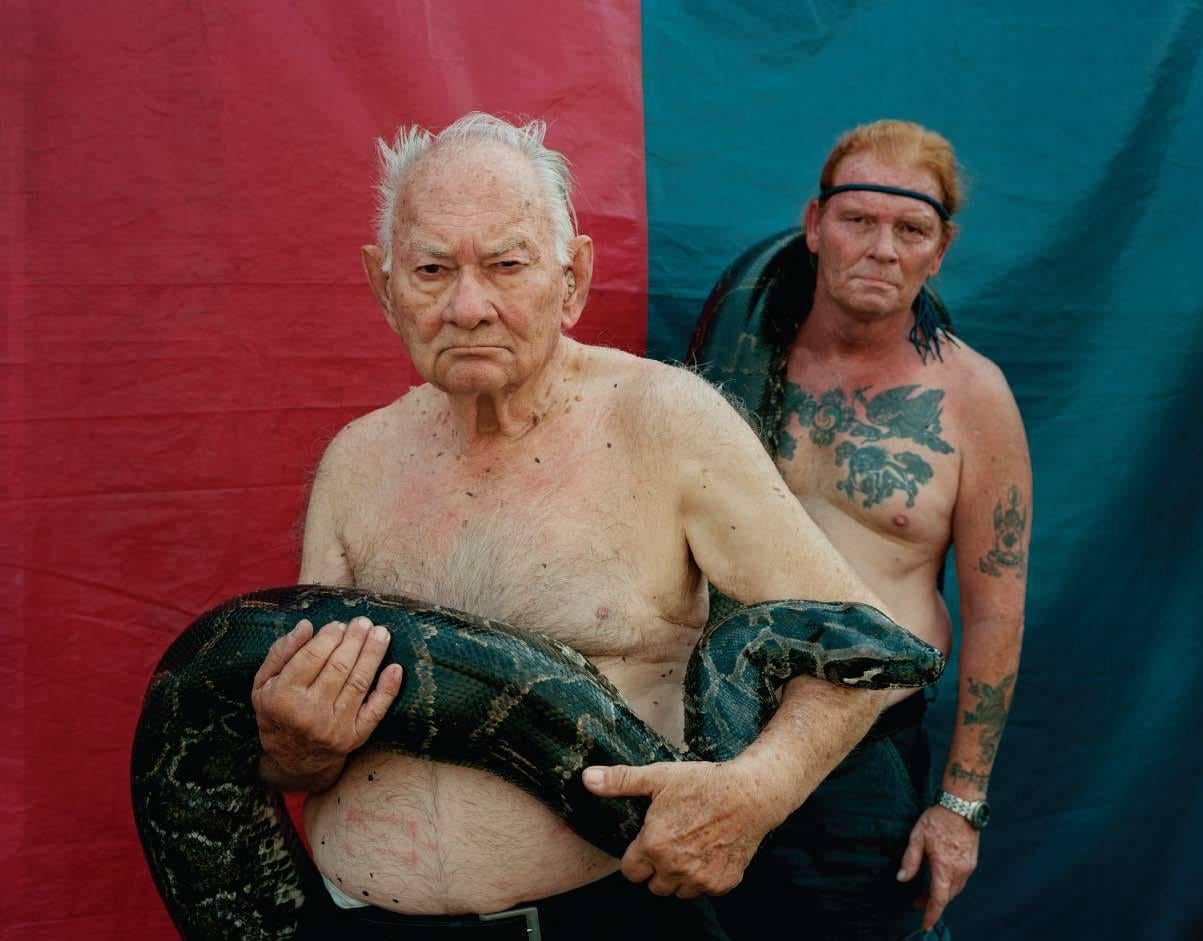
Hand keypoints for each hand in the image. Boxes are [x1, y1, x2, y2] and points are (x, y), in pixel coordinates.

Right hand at [251, 616, 403, 790]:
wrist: (294, 758)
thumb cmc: (278, 711)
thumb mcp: (264, 682)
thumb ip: (281, 652)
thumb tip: (306, 625)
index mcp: (283, 696)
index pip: (312, 658)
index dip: (329, 637)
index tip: (339, 624)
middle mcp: (309, 713)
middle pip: (339, 667)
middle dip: (355, 641)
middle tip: (364, 622)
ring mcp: (335, 727)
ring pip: (358, 683)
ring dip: (373, 655)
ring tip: (381, 634)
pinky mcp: (355, 737)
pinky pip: (375, 710)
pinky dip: (388, 689)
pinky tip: (395, 668)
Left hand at [581, 761, 774, 897]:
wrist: (750, 795)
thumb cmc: (703, 784)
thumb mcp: (658, 777)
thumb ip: (620, 781)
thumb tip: (586, 779)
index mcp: (654, 845)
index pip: (630, 871)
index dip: (636, 855)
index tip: (648, 840)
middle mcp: (675, 868)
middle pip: (652, 884)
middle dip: (655, 867)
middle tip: (669, 841)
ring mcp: (699, 879)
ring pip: (676, 891)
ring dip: (677, 876)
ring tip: (687, 847)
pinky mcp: (721, 883)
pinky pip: (702, 890)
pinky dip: (701, 877)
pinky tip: (706, 852)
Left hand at [897, 805, 979, 930]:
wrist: (962, 806)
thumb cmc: (938, 819)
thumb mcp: (917, 837)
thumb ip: (910, 860)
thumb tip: (901, 878)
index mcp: (944, 867)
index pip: (938, 899)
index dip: (931, 913)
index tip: (925, 925)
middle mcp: (959, 871)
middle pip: (947, 896)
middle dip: (932, 903)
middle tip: (916, 902)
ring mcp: (968, 867)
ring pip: (955, 889)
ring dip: (942, 894)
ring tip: (926, 892)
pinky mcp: (972, 861)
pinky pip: (961, 880)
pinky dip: (950, 885)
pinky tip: (940, 879)